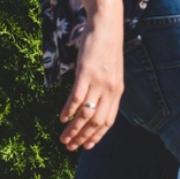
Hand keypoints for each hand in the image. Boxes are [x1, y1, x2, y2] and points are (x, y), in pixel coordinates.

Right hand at [59, 2, 123, 150]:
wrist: (107, 29)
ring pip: (86, 113)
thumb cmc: (106, 51)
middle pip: (96, 122)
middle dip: (83, 137)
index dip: (98, 136)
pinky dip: (69, 110)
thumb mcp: (111, 74)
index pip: (108, 121)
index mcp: (117, 93)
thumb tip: (97, 106)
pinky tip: (62, 118)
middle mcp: (110, 91)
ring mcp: (98, 82)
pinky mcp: (86, 73)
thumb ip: (106, 91)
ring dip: (74, 129)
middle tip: (71, 147)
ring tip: (64, 138)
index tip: (87, 147)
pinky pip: (77, 96)